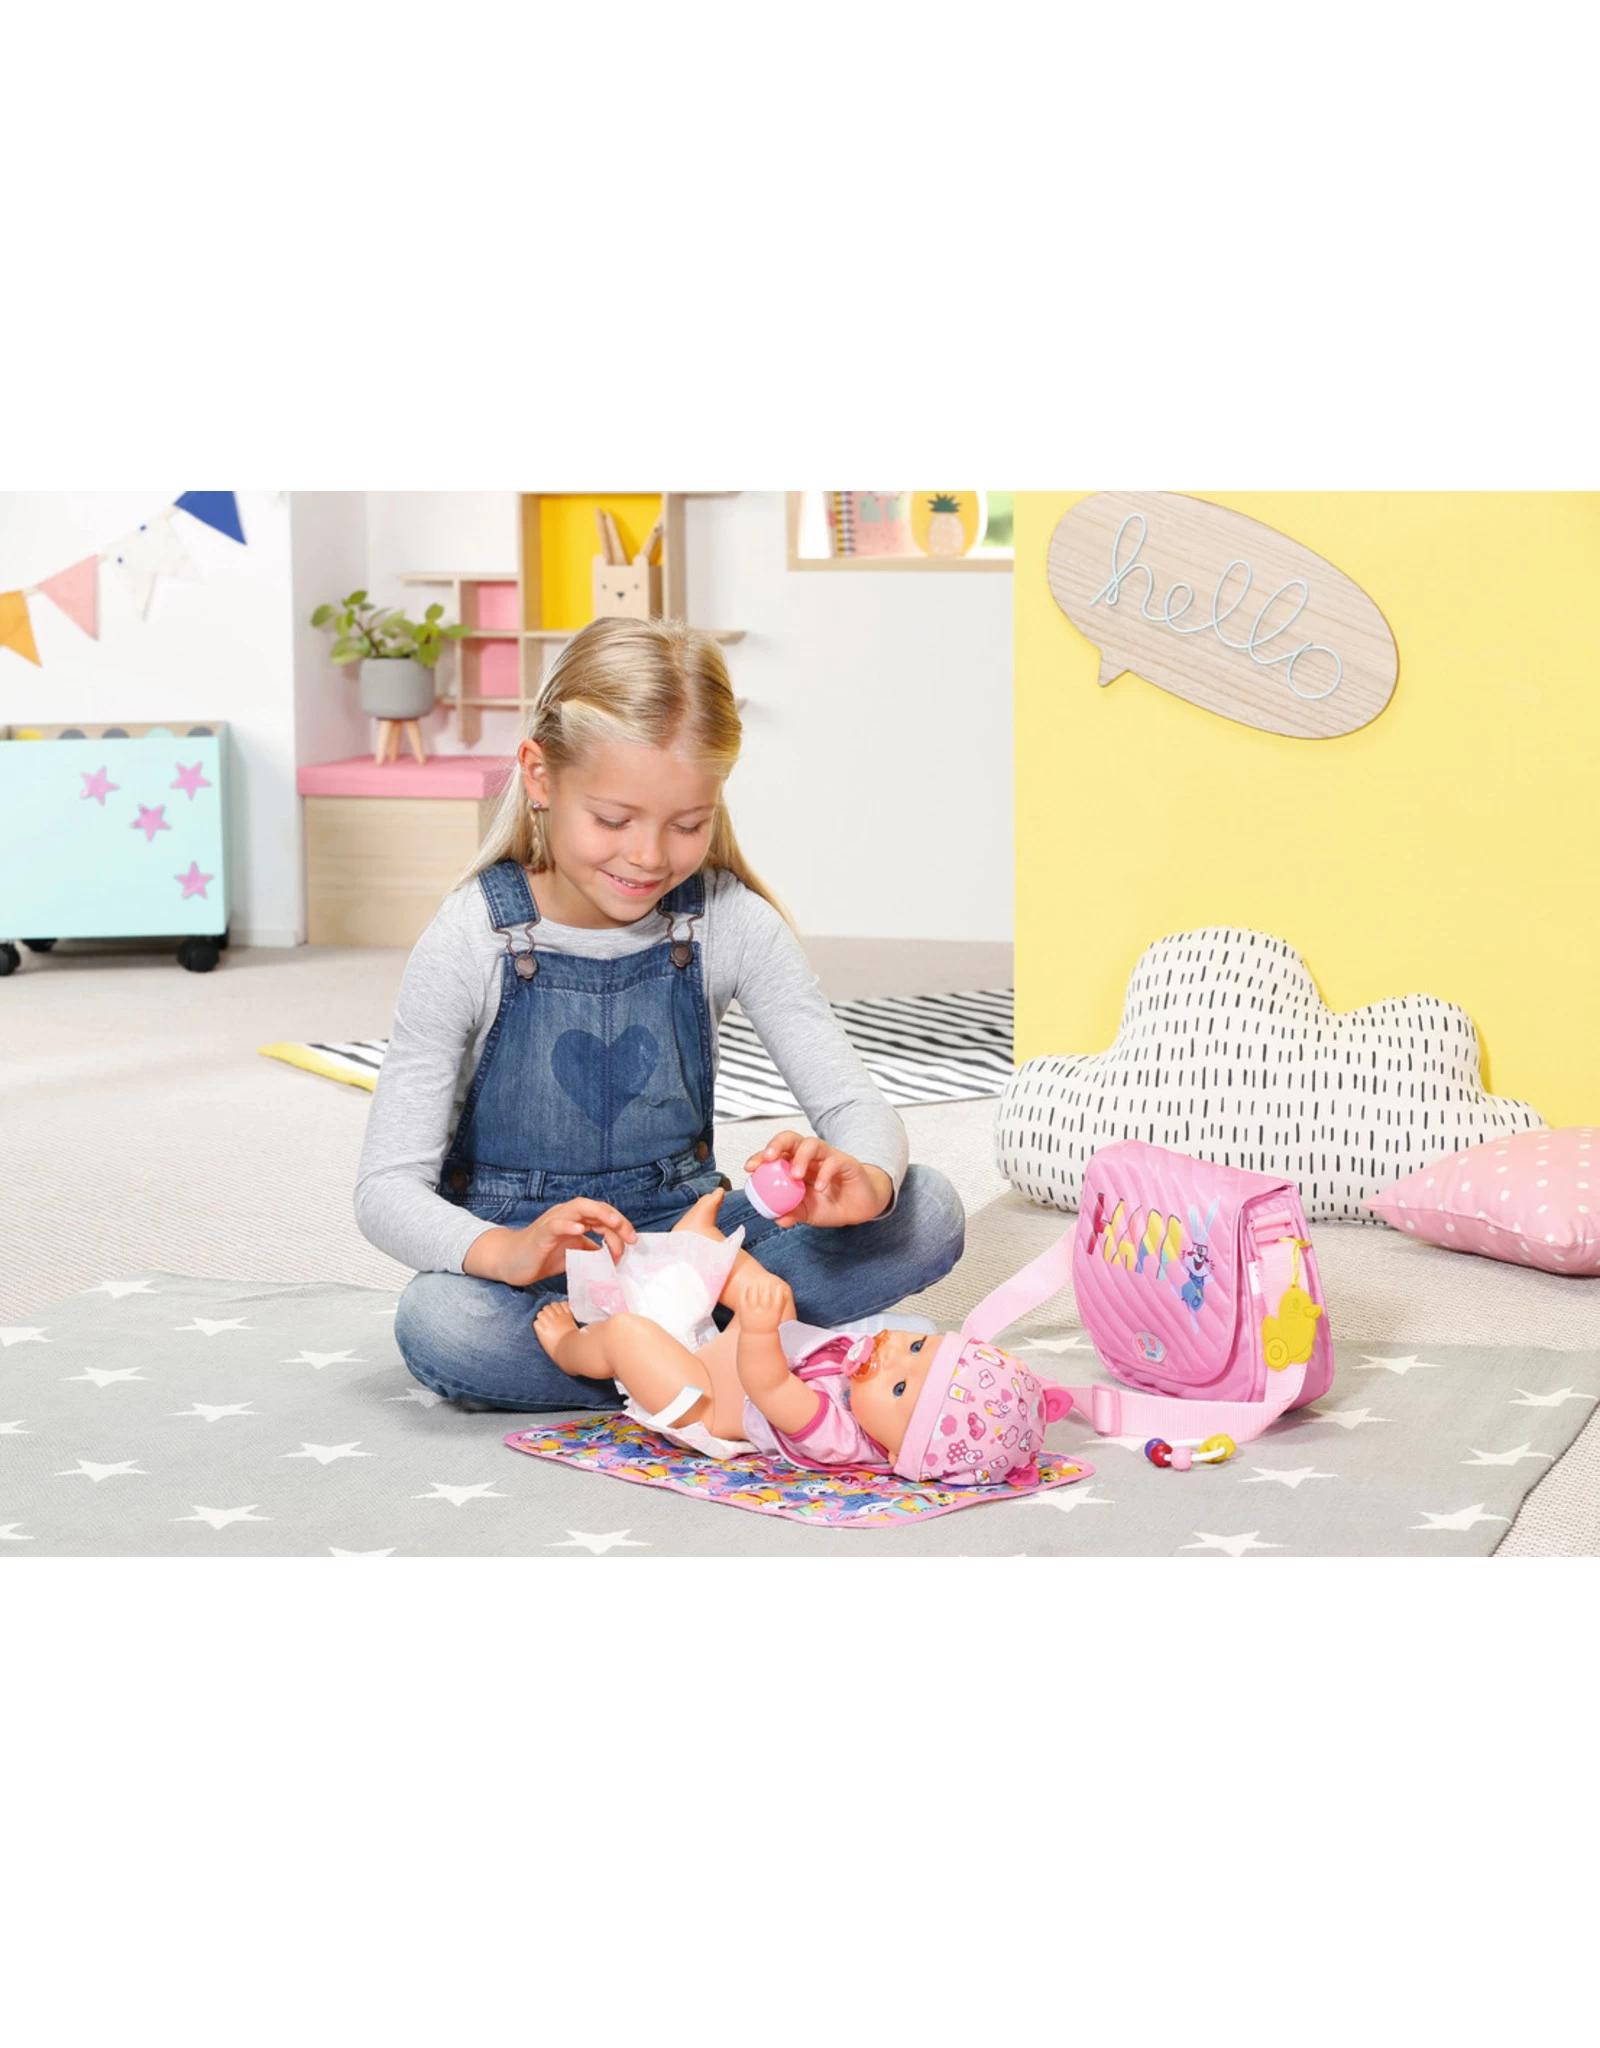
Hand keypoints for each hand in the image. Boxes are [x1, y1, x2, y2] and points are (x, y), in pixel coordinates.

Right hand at [466, 1199, 636, 1287]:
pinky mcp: (541, 1233)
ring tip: (614, 1223)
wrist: (510, 1261)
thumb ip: (591, 1252)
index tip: (632, 1243)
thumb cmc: (542, 1256)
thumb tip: (613, 1257)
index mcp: (576, 1220)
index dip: (620, 1227)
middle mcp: (566, 1216)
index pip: (603, 1217)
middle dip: (616, 1220)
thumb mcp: (573, 1254)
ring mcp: (553, 1222)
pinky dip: (568, 1224)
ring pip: (578, 1208)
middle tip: (631, 1237)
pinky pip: (555, 1224)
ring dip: (599, 1214)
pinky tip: (580, 1229)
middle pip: (595, 1208)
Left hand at [738, 1271, 795, 1333]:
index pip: (778, 1298)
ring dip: (756, 1286)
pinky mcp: (743, 1310)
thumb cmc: (770, 1322)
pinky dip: (746, 1289)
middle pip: (766, 1294)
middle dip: (766, 1286)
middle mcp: (763, 1311)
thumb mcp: (778, 1315)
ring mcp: (753, 1310)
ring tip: (757, 1283)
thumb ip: (783, 1302)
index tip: (777, 1286)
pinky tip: (748, 1286)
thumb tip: (784, 1290)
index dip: (778, 1290)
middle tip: (766, 1282)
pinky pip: (744, 1296)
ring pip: (754, 1293)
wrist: (757, 1335)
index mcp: (774, 1313)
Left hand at [742, 1132, 891, 1229]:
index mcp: (795, 1165)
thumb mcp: (807, 1213)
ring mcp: (828, 1157)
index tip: (750, 1167)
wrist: (859, 1208)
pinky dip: (825, 1173)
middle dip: (777, 1144)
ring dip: (800, 1157)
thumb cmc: (831, 1204)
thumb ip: (792, 1213)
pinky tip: (820, 1187)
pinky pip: (834, 1161)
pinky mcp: (846, 1162)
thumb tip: (777, 1218)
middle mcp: (810, 1157)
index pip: (776, 1153)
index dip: (760, 1156)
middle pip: (791, 1138)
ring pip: (812, 1144)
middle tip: (768, 1158)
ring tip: (795, 1176)